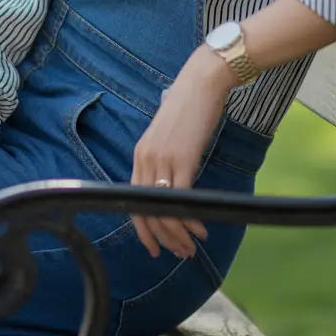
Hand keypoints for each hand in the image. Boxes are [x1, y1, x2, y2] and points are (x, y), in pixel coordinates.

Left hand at [130, 44, 233, 259]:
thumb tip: (174, 181)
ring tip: (193, 246)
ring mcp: (162, 160)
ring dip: (178, 235)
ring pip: (163, 211)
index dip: (143, 230)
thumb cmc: (190, 107)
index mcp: (139, 155)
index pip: (132, 202)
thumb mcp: (169, 136)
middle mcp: (145, 160)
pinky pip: (182, 200)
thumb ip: (165, 158)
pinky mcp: (182, 159)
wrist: (202, 83)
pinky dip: (190, 219)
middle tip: (181, 253)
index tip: (157, 247)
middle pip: (146, 212)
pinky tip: (201, 227)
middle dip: (163, 239)